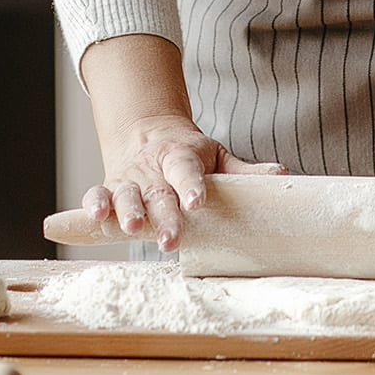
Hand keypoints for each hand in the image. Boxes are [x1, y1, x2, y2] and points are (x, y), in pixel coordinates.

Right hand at [85, 115, 284, 251]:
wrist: (147, 134)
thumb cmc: (189, 155)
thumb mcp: (216, 156)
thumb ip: (243, 171)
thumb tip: (282, 175)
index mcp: (181, 157)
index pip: (187, 170)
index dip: (191, 185)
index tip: (197, 202)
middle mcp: (153, 169)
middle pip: (157, 192)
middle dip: (162, 216)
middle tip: (170, 240)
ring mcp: (130, 179)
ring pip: (126, 194)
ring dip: (127, 211)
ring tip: (131, 229)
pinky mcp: (110, 188)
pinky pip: (97, 194)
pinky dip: (93, 205)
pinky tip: (95, 217)